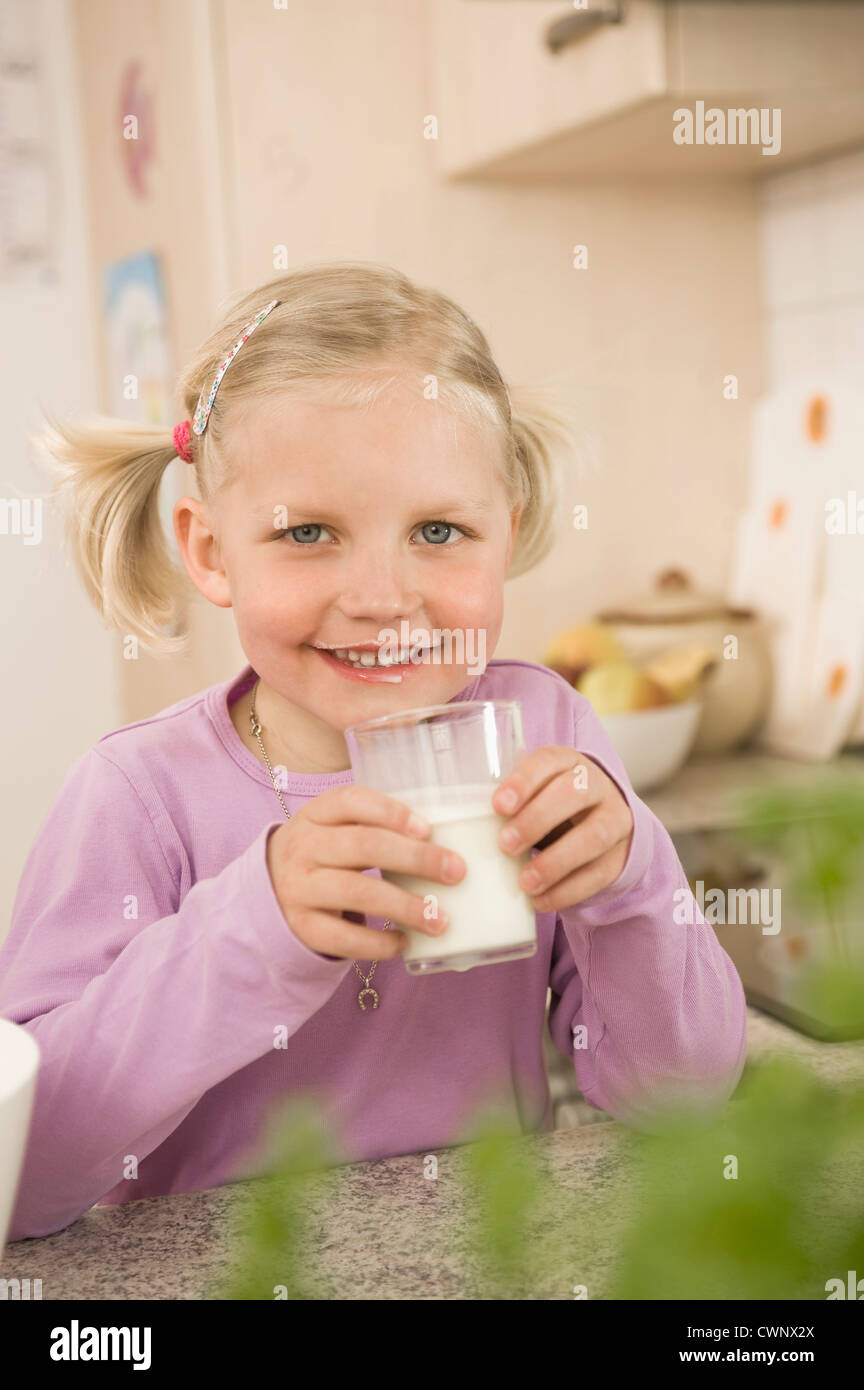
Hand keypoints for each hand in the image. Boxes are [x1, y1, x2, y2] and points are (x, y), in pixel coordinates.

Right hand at [265, 785, 465, 959]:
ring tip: (440, 920)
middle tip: (456, 871)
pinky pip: (343, 937)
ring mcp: (299, 888)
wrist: (270, 892)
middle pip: (363, 846)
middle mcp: (303, 847)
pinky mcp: (302, 926)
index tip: (427, 828)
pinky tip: (404, 942)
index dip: (391, 812)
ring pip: (356, 892)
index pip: (351, 800)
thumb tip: (444, 845)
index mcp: (316, 814)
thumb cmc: (325, 854)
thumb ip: (377, 827)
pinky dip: (379, 943)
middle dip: (415, 858)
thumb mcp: (336, 829)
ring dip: (405, 907)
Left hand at [491, 747, 633, 911]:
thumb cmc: (549, 805)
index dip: (524, 781)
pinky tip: (540, 900)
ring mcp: (615, 820)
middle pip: (574, 794)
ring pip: (594, 836)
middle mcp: (597, 786)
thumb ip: (508, 801)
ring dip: (556, 862)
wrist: (600, 822)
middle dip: (537, 820)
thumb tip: (462, 826)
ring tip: (525, 882)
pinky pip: (600, 874)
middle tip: (505, 845)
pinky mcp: (620, 856)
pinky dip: (568, 890)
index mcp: (567, 762)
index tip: (498, 805)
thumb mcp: (533, 793)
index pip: (549, 760)